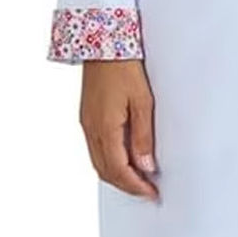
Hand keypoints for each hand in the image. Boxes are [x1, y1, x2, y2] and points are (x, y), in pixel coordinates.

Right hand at [80, 60, 158, 200]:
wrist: (102, 43)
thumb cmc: (124, 67)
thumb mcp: (142, 101)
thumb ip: (143, 135)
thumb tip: (145, 165)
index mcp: (105, 128)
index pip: (118, 170)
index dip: (135, 186)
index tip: (151, 193)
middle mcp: (91, 130)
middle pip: (105, 171)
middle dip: (126, 185)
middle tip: (146, 191)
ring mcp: (86, 124)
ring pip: (98, 162)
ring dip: (116, 175)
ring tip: (137, 178)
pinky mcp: (86, 116)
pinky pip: (95, 149)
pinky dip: (108, 160)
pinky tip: (122, 158)